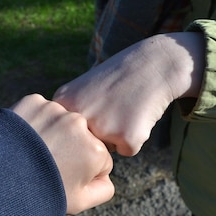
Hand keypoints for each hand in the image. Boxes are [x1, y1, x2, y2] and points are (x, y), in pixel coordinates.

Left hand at [11, 94, 114, 214]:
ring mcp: (54, 110)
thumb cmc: (38, 194)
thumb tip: (106, 175)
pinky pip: (40, 110)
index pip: (99, 158)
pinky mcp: (33, 101)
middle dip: (69, 148)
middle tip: (45, 165)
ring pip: (60, 121)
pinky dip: (33, 122)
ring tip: (32, 153)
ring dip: (52, 133)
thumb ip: (103, 190)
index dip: (81, 170)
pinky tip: (22, 140)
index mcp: (95, 150)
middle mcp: (79, 124)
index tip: (62, 177)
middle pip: (80, 136)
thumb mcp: (78, 202)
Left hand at [54, 32, 204, 155]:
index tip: (97, 101)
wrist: (153, 64)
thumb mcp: (80, 90)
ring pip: (106, 149)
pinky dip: (136, 137)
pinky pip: (127, 150)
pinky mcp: (126, 139)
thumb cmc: (116, 79)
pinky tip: (139, 114)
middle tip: (114, 104)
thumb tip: (68, 152)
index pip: (68, 134)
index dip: (86, 120)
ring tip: (126, 107)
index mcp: (62, 104)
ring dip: (117, 135)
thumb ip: (69, 118)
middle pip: (85, 145)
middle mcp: (78, 118)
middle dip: (100, 132)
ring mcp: (102, 129)